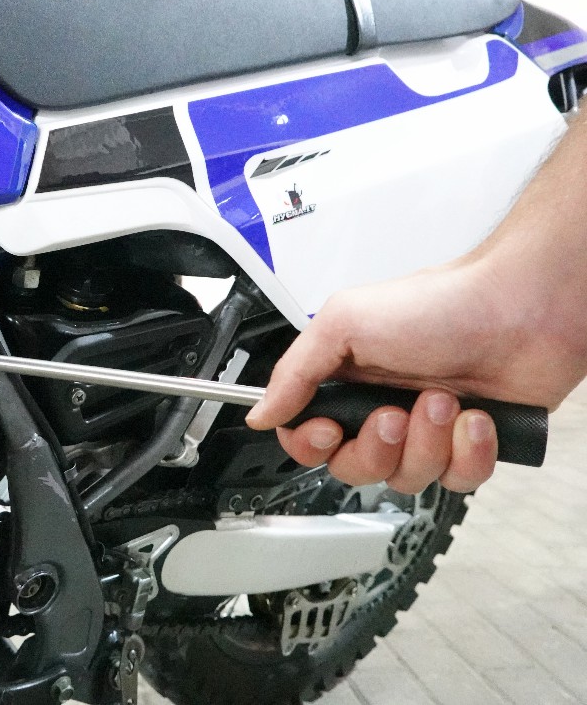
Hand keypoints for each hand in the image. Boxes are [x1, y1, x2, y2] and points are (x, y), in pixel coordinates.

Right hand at [245, 256, 584, 493]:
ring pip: (407, 479)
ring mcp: (426, 429)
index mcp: (345, 379)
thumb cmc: (442, 303)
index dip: (313, 443)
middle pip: (353, 467)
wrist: (523, 308)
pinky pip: (457, 481)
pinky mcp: (469, 446)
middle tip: (393, 413)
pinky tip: (476, 417)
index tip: (331, 429)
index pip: (306, 435)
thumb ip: (294, 372)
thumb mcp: (344, 321)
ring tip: (443, 401)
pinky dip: (469, 452)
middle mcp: (381, 407)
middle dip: (376, 447)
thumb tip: (261, 413)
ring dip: (428, 443)